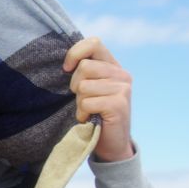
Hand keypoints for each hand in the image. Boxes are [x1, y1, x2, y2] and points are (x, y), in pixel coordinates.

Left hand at [64, 37, 134, 161]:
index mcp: (113, 66)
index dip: (75, 54)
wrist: (111, 144)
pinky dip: (83, 113)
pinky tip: (91, 119)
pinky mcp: (119, 104)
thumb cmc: (94, 113)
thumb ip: (84, 71)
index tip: (66, 69)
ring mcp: (123, 89)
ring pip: (84, 86)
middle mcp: (122, 74)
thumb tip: (66, 61)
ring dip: (79, 102)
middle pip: (84, 67)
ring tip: (89, 111)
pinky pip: (87, 102)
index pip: (93, 43)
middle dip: (75, 86)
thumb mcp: (89, 88)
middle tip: (82, 100)